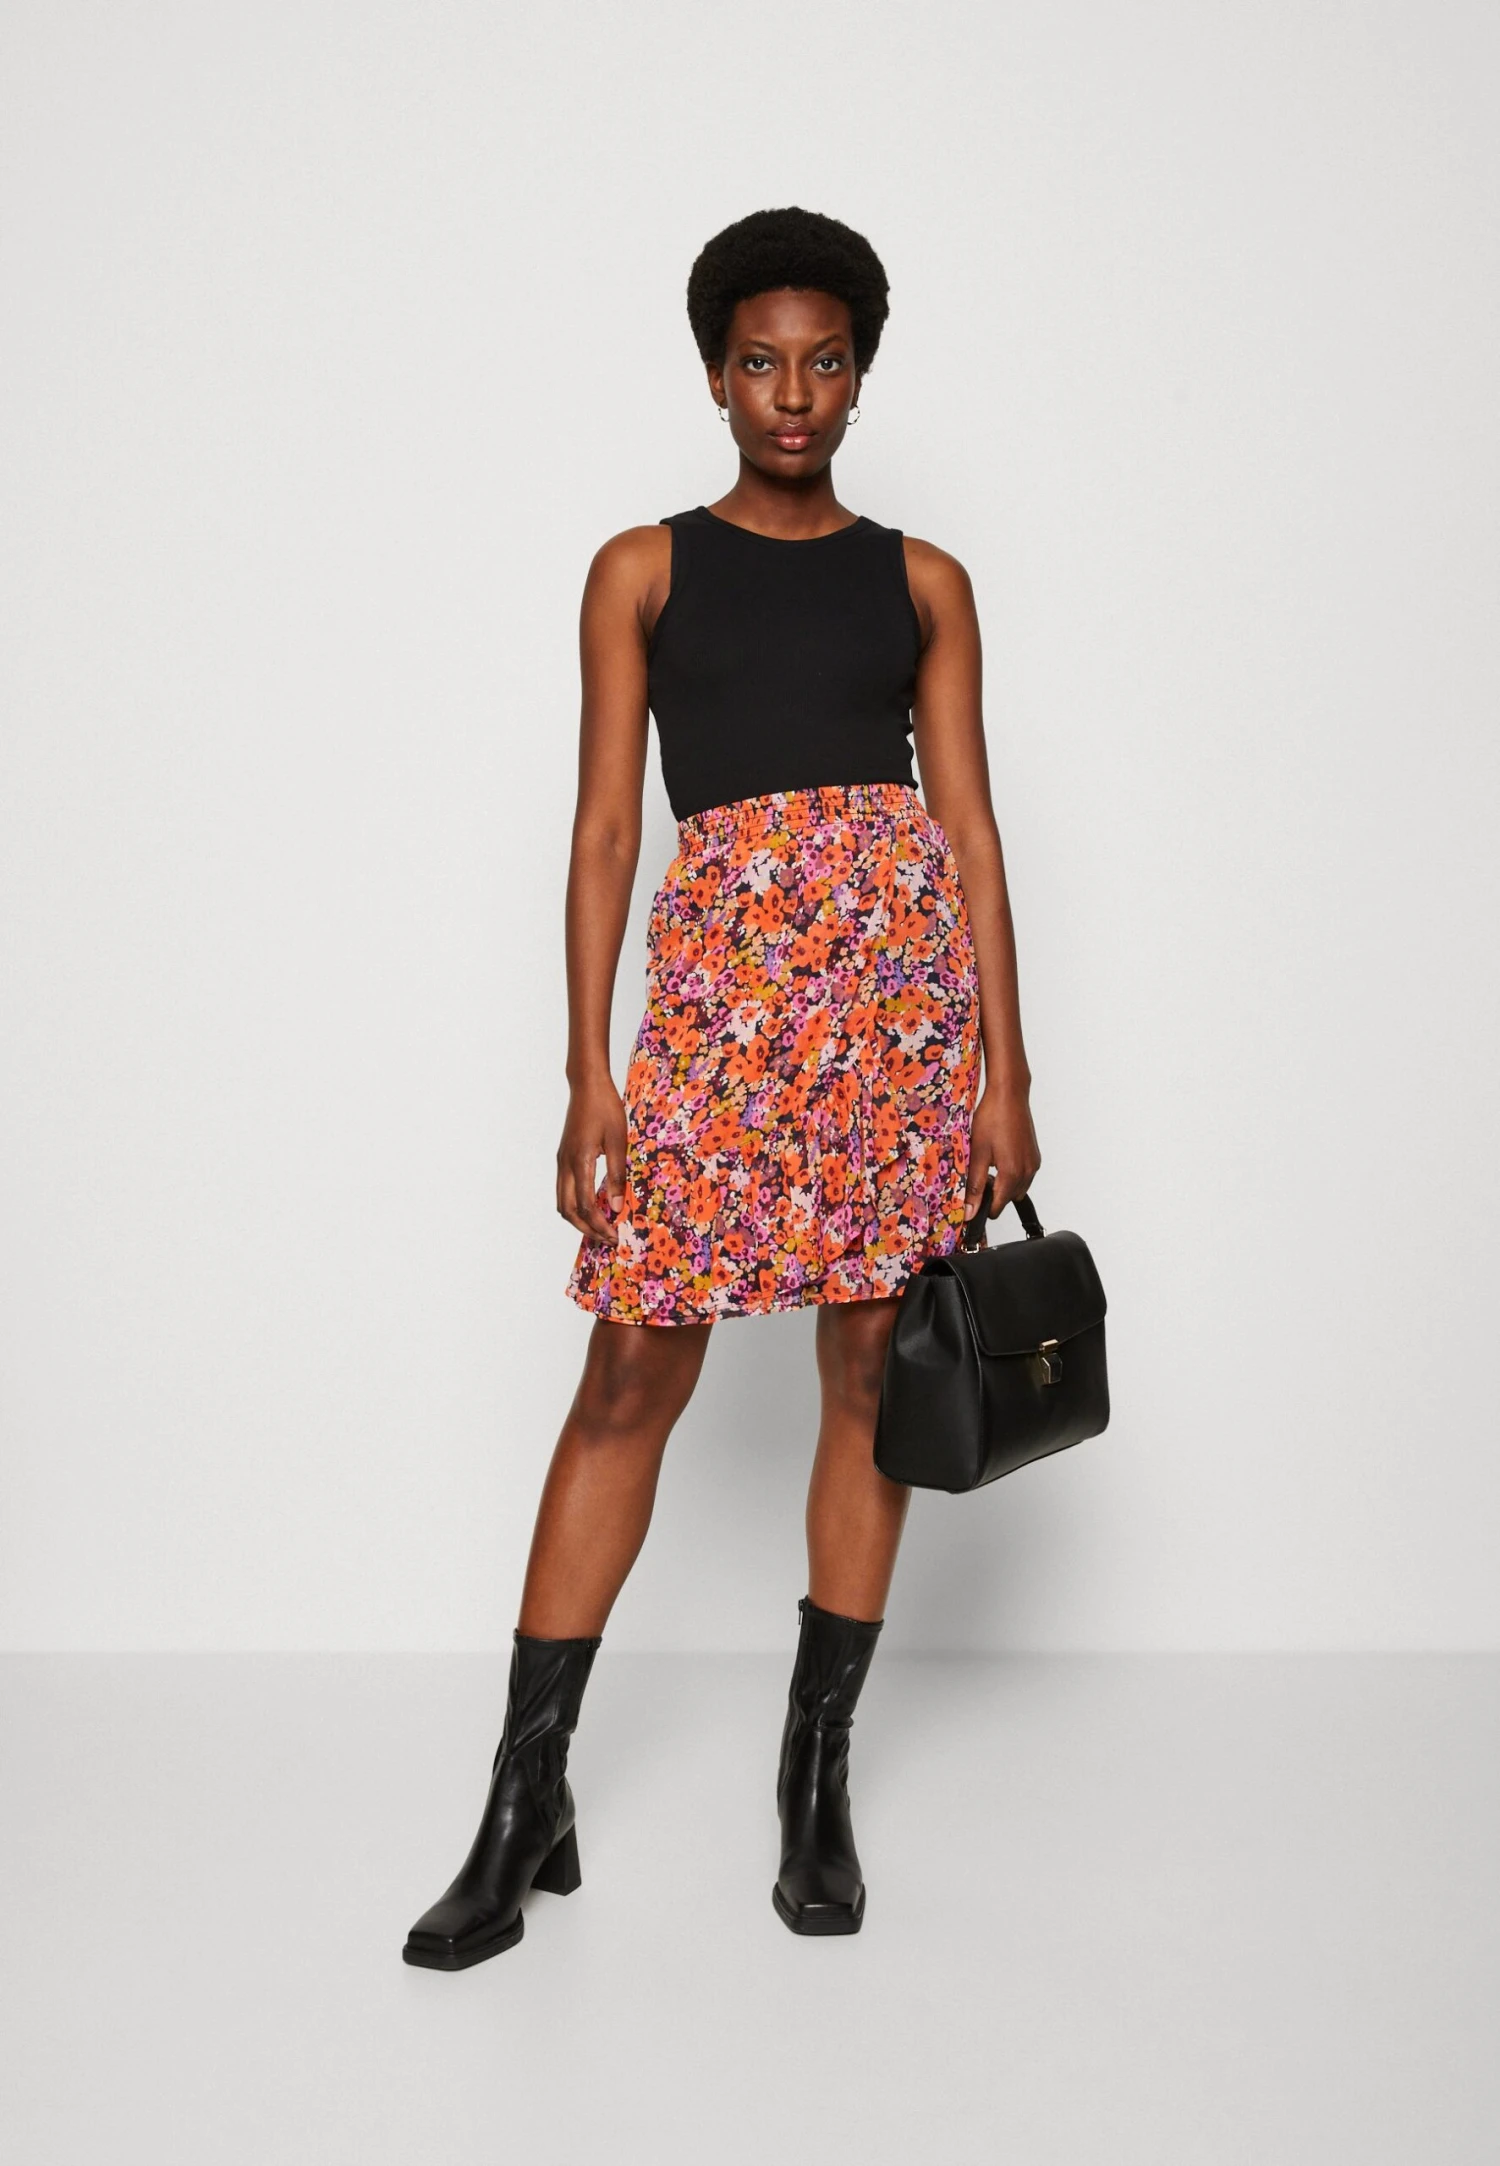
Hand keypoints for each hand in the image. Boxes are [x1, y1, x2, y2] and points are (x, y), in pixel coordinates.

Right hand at [556, 1076, 627, 1245]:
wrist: (587, 1086)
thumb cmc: (606, 1109)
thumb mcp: (619, 1142)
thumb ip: (617, 1175)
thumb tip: (617, 1207)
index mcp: (579, 1162)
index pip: (586, 1206)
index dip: (600, 1225)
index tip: (616, 1236)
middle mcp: (565, 1165)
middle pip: (568, 1211)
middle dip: (587, 1229)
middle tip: (608, 1239)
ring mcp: (561, 1162)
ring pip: (562, 1203)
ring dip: (579, 1220)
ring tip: (600, 1228)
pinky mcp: (563, 1158)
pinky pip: (564, 1191)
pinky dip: (575, 1206)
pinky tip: (592, 1208)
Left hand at [964, 1083, 1041, 1225]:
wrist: (1009, 1095)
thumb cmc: (992, 1118)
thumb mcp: (977, 1154)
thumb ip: (975, 1186)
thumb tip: (970, 1212)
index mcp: (1013, 1174)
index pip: (998, 1208)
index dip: (982, 1206)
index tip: (971, 1198)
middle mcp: (1027, 1172)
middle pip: (1008, 1199)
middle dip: (993, 1194)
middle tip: (979, 1174)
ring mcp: (1033, 1163)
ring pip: (1017, 1188)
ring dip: (1003, 1183)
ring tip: (989, 1163)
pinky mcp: (1034, 1155)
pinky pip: (1024, 1175)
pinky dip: (1012, 1173)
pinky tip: (1000, 1155)